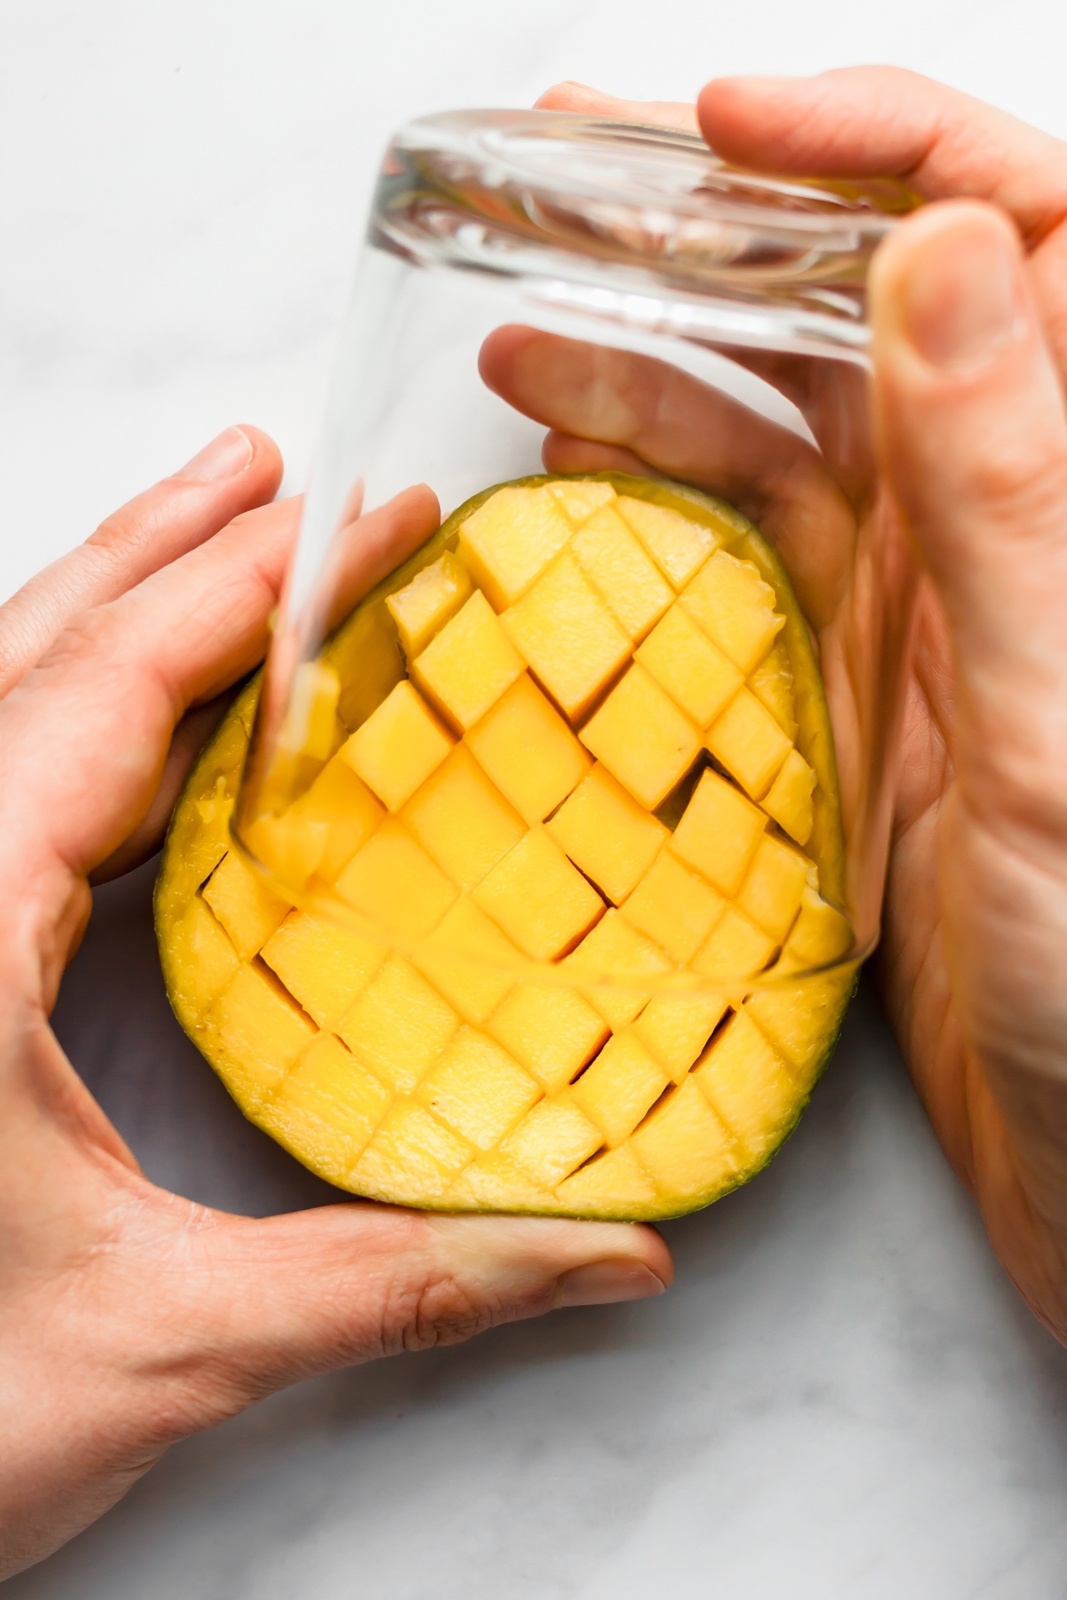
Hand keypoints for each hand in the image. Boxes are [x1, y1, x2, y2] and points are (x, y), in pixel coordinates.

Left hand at [0, 427, 670, 1578]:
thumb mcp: (171, 1349)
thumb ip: (397, 1287)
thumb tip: (610, 1261)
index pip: (103, 697)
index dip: (249, 595)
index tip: (371, 520)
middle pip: (32, 658)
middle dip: (171, 553)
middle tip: (281, 471)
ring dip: (108, 603)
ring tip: (209, 524)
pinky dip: (74, 711)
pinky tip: (141, 720)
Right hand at [529, 73, 1066, 1342]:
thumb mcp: (1061, 726)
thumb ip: (1011, 495)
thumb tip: (946, 251)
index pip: (1020, 236)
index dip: (879, 144)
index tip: (725, 123)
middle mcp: (1008, 526)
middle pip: (867, 315)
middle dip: (723, 230)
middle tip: (574, 180)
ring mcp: (924, 611)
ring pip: (783, 433)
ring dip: (657, 364)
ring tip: (526, 325)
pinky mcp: (855, 697)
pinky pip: (746, 565)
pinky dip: (658, 507)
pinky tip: (575, 475)